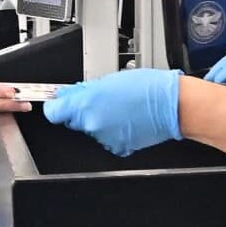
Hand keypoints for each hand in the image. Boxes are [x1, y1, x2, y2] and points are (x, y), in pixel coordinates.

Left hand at [43, 68, 183, 156]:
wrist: (172, 106)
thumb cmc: (147, 88)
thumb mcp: (109, 80)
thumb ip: (83, 90)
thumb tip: (66, 95)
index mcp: (87, 104)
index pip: (53, 112)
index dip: (56, 106)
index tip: (60, 103)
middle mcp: (93, 124)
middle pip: (73, 120)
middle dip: (82, 111)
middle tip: (102, 100)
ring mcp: (105, 138)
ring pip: (92, 130)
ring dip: (100, 120)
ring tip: (120, 108)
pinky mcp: (118, 147)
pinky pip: (107, 139)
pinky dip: (114, 131)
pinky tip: (126, 120)